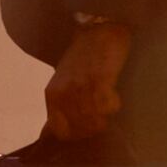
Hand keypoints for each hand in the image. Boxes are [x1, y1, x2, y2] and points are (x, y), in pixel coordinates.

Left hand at [44, 20, 131, 141]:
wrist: (99, 31)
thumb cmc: (82, 58)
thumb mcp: (63, 83)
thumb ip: (61, 107)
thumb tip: (54, 135)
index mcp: (52, 95)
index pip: (60, 132)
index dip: (75, 135)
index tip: (87, 130)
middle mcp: (64, 93)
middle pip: (80, 129)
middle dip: (93, 128)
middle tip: (103, 117)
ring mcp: (81, 87)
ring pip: (95, 120)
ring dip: (105, 117)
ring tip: (108, 106)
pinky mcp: (100, 80)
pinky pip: (108, 106)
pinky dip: (114, 105)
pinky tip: (115, 95)